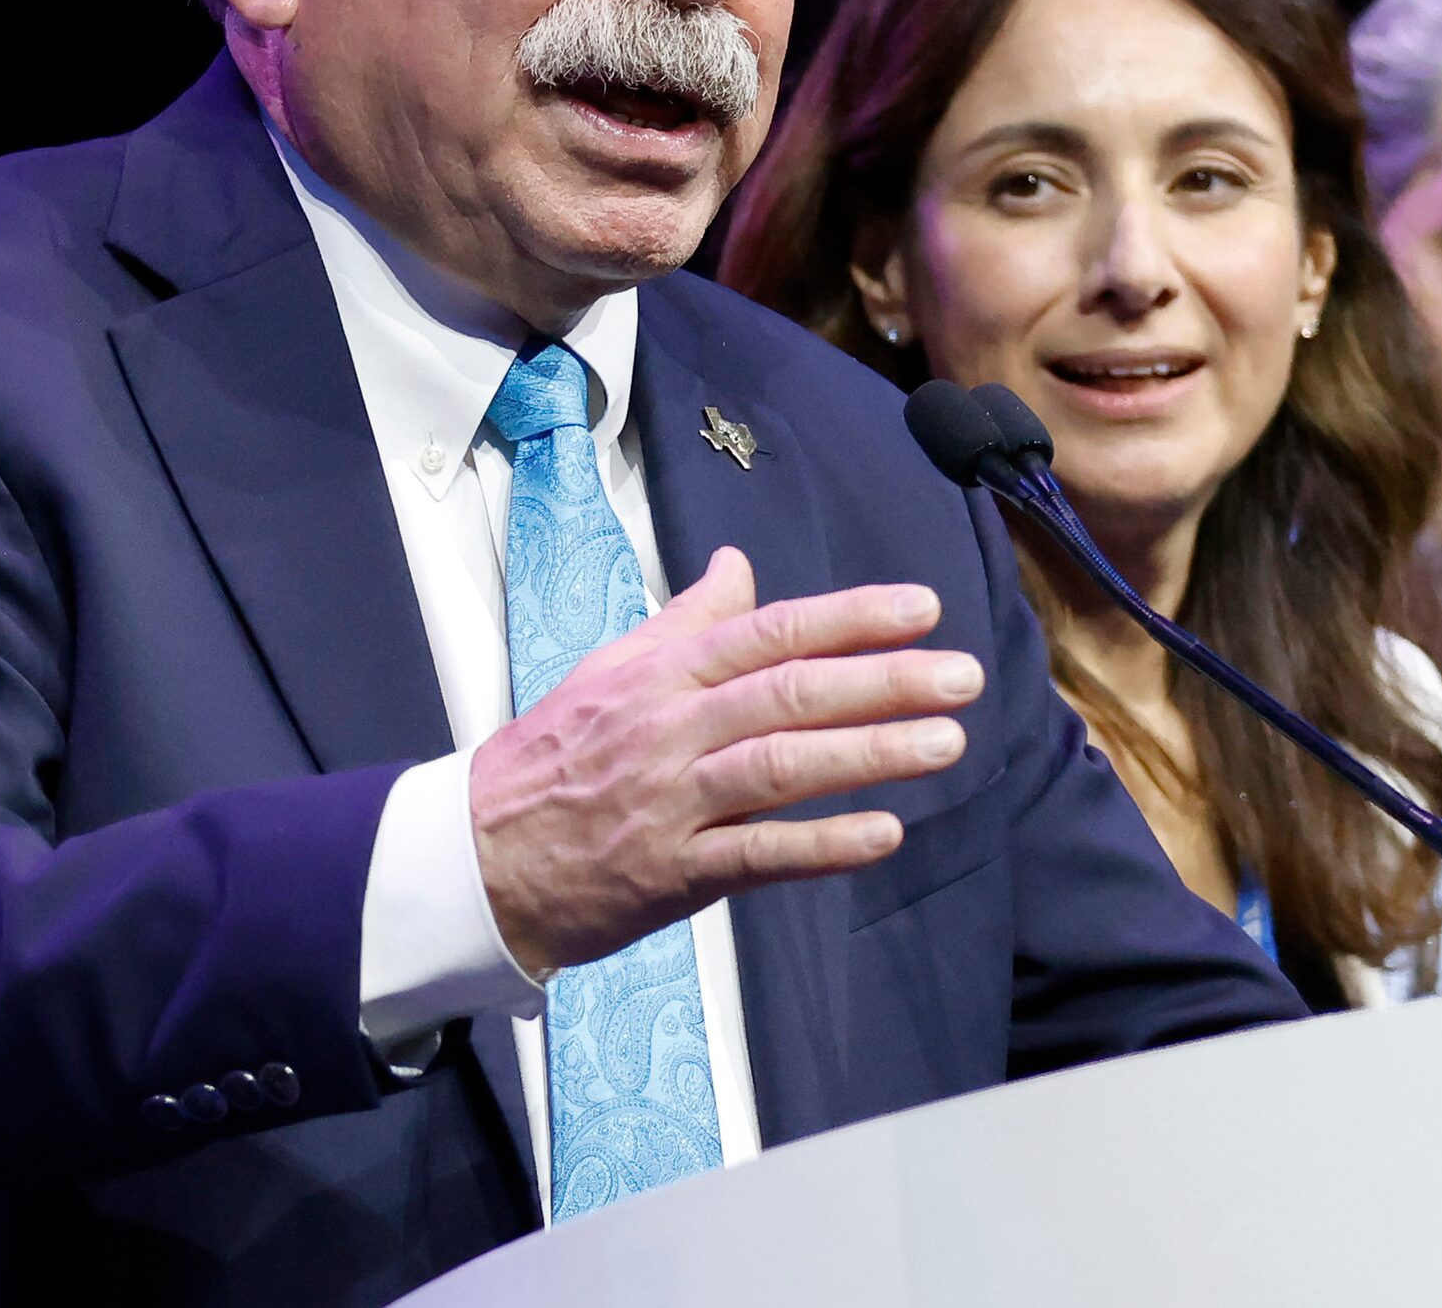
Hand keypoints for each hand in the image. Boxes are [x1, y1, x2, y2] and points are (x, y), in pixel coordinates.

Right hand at [469, 545, 981, 975]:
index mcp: (662, 672)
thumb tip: (737, 569)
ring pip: (782, 765)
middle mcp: (672, 727)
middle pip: (789, 692)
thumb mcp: (611, 670)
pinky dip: (821, 843)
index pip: (769, 631)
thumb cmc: (553, 756)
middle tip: (962, 677)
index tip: (921, 609)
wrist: (479, 854)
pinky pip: (756, 852)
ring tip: (946, 743)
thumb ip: (685, 622)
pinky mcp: (671, 871)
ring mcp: (672, 799)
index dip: (850, 619)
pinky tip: (883, 833)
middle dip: (884, 681)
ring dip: (870, 753)